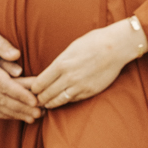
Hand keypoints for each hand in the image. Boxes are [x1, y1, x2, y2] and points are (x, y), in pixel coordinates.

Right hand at [0, 24, 41, 121]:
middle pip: (2, 99)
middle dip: (22, 108)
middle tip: (39, 114)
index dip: (21, 94)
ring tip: (31, 119)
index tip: (35, 101)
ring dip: (14, 114)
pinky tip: (15, 117)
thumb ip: (2, 44)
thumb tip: (17, 56)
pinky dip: (2, 114)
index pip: (4, 85)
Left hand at [28, 20, 144, 109]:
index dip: (33, 88)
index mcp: (61, 64)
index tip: (32, 89)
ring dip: (50, 103)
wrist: (115, 47)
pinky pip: (73, 100)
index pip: (39, 83)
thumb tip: (49, 73)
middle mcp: (68, 77)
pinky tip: (62, 100)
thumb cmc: (92, 43)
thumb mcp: (70, 49)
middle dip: (39, 98)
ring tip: (46, 104)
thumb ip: (59, 63)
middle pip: (46, 94)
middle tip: (35, 100)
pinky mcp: (89, 92)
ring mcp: (79, 86)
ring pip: (58, 101)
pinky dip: (65, 101)